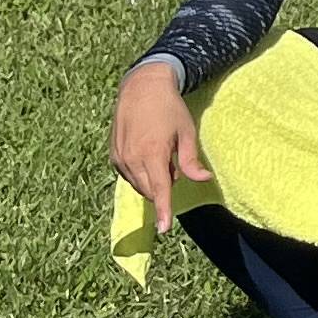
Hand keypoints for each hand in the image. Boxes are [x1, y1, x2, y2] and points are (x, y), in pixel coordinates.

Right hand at [110, 60, 204, 236]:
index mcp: (153, 153)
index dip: (164, 210)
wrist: (141, 87)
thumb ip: (192, 161)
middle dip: (164, 188)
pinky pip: (129, 176)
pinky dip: (141, 173)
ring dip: (152, 180)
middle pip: (150, 190)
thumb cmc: (169, 108)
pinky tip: (148, 153)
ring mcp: (120, 159)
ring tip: (161, 153)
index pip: (160, 190)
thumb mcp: (187, 132)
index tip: (165, 229)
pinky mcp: (113, 157)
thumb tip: (204, 180)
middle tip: (174, 163)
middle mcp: (132, 159)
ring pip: (138, 185)